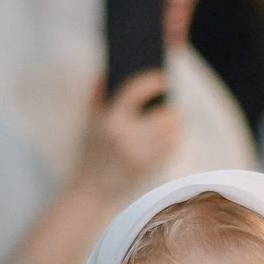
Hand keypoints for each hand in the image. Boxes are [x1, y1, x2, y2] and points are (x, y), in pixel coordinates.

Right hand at [75, 70, 181, 200]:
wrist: (93, 192)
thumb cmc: (90, 154)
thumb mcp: (89, 123)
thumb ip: (98, 95)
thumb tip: (110, 71)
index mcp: (111, 122)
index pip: (135, 92)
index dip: (152, 81)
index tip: (163, 78)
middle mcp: (129, 138)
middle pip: (165, 114)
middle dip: (170, 108)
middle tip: (169, 103)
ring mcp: (142, 155)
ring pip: (173, 131)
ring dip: (174, 123)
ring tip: (169, 118)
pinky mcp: (151, 168)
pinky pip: (173, 148)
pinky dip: (173, 140)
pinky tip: (168, 136)